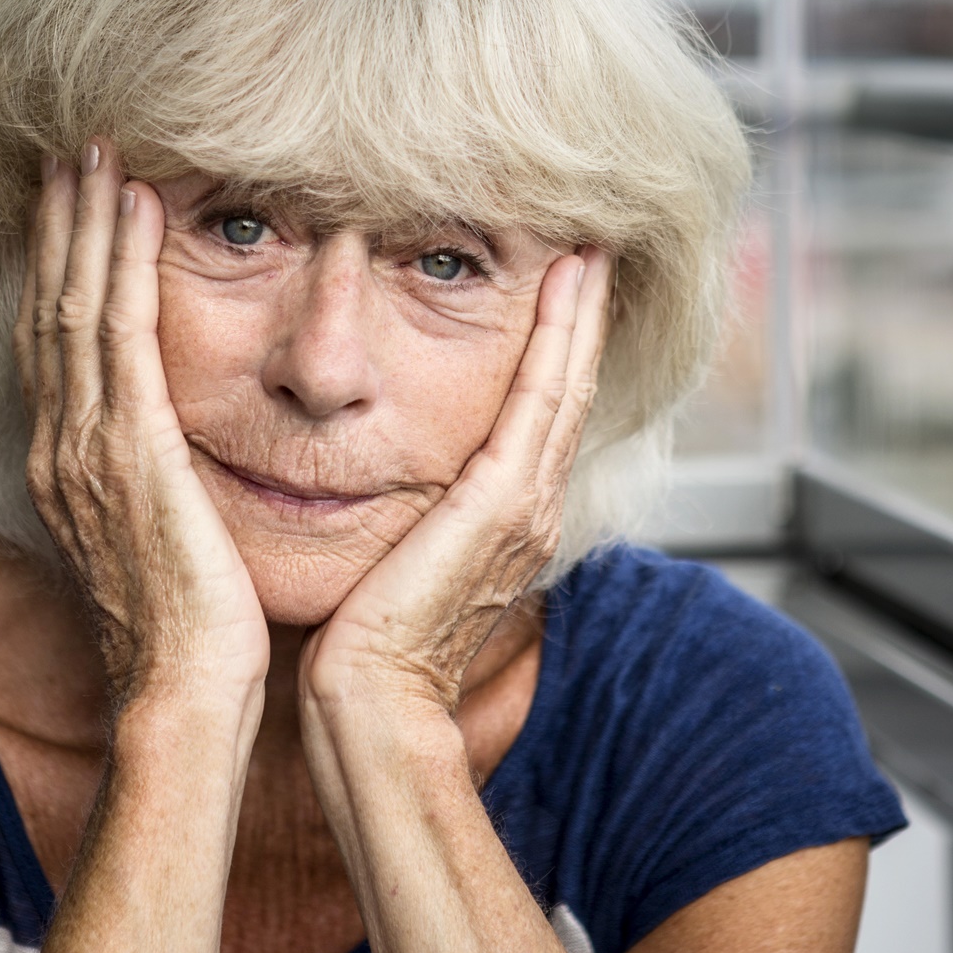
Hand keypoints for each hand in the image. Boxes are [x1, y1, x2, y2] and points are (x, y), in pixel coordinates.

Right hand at [15, 144, 268, 704]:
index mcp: (72, 465)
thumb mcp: (165, 539)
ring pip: (75, 302)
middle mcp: (65, 445)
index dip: (64, 267)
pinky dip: (120, 262)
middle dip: (65, 224)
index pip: (58, 342)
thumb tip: (185, 453)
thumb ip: (161, 483)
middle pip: (51, 306)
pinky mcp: (130, 449)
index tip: (78, 205)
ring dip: (88, 221)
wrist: (184, 694)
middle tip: (77, 151)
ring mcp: (88, 446)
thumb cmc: (193, 630)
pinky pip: (117, 331)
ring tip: (98, 154)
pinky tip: (135, 209)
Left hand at [298, 245, 611, 722]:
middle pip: (568, 390)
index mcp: (504, 521)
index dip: (555, 352)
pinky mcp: (506, 502)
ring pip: (567, 382)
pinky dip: (564, 333)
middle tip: (592, 251)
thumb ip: (406, 517)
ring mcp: (527, 504)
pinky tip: (570, 282)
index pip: (539, 416)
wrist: (368, 701)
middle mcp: (531, 508)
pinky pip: (545, 395)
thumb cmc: (361, 642)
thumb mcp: (393, 559)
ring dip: (582, 311)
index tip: (557, 291)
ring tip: (589, 251)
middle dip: (581, 319)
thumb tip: (387, 487)